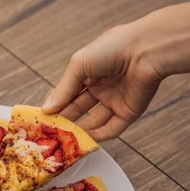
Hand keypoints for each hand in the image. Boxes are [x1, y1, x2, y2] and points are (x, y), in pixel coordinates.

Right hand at [41, 24, 164, 141]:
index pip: (68, 93)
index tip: (42, 118)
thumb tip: (46, 109)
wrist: (147, 50)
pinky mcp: (129, 112)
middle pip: (79, 109)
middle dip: (65, 120)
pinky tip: (84, 140)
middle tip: (50, 132)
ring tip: (63, 140)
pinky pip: (112, 128)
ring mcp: (115, 100)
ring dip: (79, 130)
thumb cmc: (111, 49)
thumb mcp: (79, 66)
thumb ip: (63, 89)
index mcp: (89, 73)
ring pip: (94, 121)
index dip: (56, 105)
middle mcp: (101, 87)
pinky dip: (98, 135)